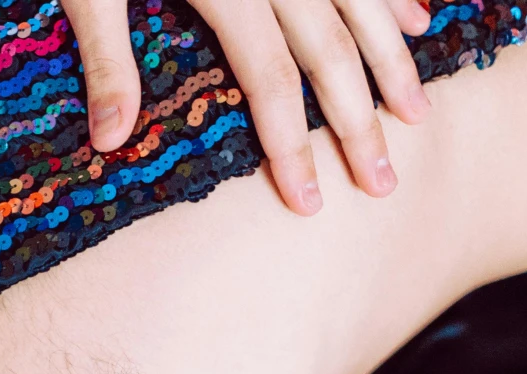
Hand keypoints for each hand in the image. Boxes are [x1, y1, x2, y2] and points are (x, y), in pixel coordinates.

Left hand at [64, 0, 434, 213]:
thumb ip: (107, 57)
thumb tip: (110, 141)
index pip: (271, 81)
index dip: (292, 145)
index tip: (308, 201)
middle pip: (331, 52)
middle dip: (360, 122)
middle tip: (384, 182)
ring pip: (361, 4)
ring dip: (394, 62)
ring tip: (418, 114)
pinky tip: (420, 22)